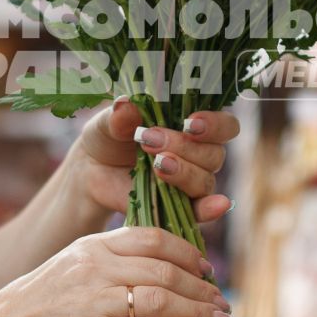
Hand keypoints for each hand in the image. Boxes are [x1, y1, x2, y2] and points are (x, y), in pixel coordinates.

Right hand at [0, 227, 232, 316]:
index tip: (206, 268)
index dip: (188, 253)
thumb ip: (115, 261)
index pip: (154, 239)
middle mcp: (98, 266)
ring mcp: (96, 299)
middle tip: (221, 301)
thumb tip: (164, 271)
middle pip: (165, 270)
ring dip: (197, 311)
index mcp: (96, 244)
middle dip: (201, 287)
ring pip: (161, 299)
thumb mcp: (77, 263)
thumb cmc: (44, 298)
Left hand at [71, 99, 240, 224]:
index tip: (190, 122)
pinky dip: (209, 209)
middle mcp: (199, 155)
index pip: (224, 126)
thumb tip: (126, 105)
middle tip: (150, 140)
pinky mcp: (179, 209)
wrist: (92, 170)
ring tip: (155, 164)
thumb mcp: (109, 122)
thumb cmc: (109, 137)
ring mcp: (190, 183)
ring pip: (205, 180)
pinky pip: (201, 211)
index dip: (215, 124)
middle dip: (183, 147)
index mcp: (192, 127)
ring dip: (183, 172)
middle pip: (214, 154)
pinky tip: (215, 206)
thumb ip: (119, 115)